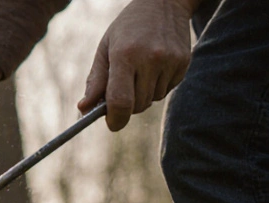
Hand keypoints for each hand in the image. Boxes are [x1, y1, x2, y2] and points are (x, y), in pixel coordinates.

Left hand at [78, 0, 197, 130]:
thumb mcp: (105, 48)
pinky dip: (157, 86)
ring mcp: (170, 61)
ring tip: (139, 71)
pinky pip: (166, 91)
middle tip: (123, 89)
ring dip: (142, 95)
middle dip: (127, 106)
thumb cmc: (128, 28)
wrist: (164, 3)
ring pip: (152, 100)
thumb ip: (96, 80)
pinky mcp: (183, 63)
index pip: (120, 101)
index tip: (111, 124)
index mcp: (125, 54)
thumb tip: (84, 109)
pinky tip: (154, 66)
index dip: (115, 119)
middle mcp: (150, 58)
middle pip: (136, 105)